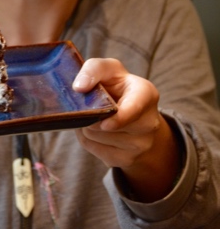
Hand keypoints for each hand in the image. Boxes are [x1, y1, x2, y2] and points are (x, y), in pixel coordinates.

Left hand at [73, 58, 180, 201]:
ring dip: (86, 127)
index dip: (119, 118)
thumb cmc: (116, 86)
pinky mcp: (128, 159)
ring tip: (93, 117)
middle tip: (90, 106)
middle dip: (91, 116)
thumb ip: (94, 69)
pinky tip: (95, 130)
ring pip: (98, 138)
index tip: (105, 123)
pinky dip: (88, 140)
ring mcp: (141, 144)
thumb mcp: (108, 69)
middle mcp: (149, 121)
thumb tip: (79, 87)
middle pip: (108, 126)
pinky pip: (96, 151)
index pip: (136, 107)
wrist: (131, 112)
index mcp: (147, 94)